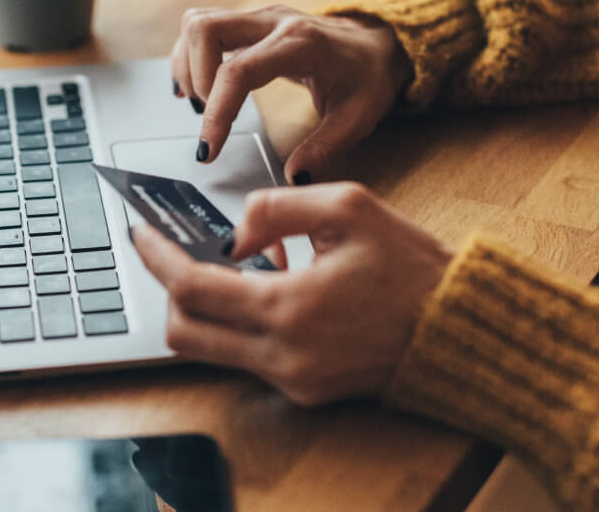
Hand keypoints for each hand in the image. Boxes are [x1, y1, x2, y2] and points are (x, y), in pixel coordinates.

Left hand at [132, 183, 451, 405]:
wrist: (459, 329)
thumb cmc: (411, 267)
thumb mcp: (348, 207)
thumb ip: (275, 208)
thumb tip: (233, 234)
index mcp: (290, 308)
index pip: (192, 288)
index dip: (157, 258)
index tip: (139, 234)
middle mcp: (283, 355)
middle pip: (184, 332)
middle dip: (169, 289)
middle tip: (176, 252)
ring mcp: (292, 380)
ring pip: (209, 349)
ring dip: (207, 306)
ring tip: (239, 264)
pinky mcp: (304, 391)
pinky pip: (246, 357)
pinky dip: (241, 322)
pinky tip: (270, 288)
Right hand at [171, 5, 411, 182]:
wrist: (379, 42)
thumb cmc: (368, 76)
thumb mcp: (358, 118)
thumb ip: (325, 149)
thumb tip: (293, 177)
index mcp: (300, 44)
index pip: (238, 71)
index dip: (217, 112)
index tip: (208, 149)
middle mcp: (274, 21)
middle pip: (205, 29)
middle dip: (195, 78)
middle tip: (207, 115)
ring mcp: (259, 17)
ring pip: (198, 22)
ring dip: (188, 64)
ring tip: (201, 102)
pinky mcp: (249, 21)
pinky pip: (203, 26)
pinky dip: (190, 55)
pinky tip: (196, 86)